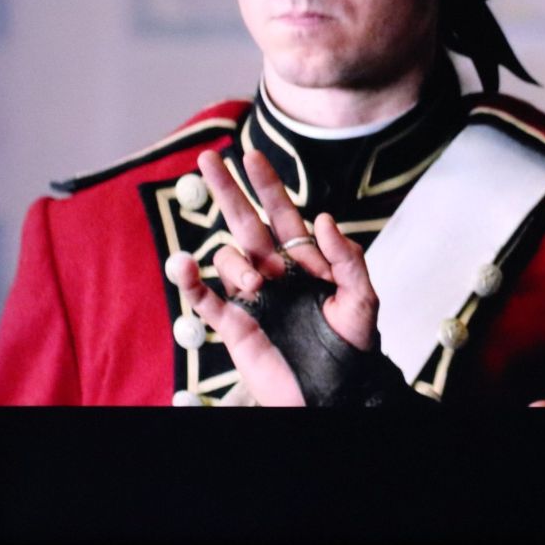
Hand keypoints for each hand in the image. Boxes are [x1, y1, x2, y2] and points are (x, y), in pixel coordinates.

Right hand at [165, 149, 379, 406]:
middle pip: (245, 222)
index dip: (267, 185)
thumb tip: (324, 218)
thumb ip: (347, 258)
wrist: (335, 388)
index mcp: (305, 260)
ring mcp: (252, 294)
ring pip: (228, 259)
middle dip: (227, 189)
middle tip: (208, 157)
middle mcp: (275, 270)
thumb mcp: (361, 297)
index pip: (282, 214)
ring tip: (257, 283)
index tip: (251, 156)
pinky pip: (203, 298)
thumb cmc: (353, 344)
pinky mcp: (233, 322)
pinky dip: (189, 282)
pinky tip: (182, 264)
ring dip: (235, 262)